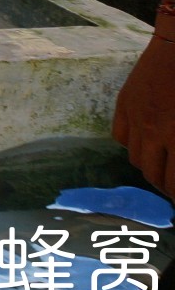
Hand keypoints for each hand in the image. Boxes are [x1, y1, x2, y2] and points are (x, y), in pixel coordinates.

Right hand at [112, 29, 174, 194]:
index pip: (174, 181)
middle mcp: (153, 131)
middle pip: (152, 175)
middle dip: (165, 187)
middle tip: (173, 186)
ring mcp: (135, 116)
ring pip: (134, 158)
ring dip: (148, 167)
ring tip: (160, 167)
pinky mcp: (124, 103)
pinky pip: (119, 136)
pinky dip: (131, 145)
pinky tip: (144, 143)